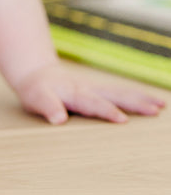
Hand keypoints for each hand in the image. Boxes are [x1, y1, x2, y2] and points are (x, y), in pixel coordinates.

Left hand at [14, 61, 165, 123]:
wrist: (36, 74)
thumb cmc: (36, 90)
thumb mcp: (35, 98)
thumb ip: (47, 107)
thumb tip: (59, 120)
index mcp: (73, 93)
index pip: (92, 104)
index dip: (107, 111)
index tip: (122, 120)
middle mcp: (88, 89)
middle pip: (114, 95)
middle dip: (135, 103)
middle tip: (156, 110)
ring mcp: (95, 88)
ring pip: (121, 92)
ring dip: (141, 99)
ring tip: (161, 105)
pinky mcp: (99, 90)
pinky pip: (121, 93)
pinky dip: (138, 96)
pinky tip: (153, 102)